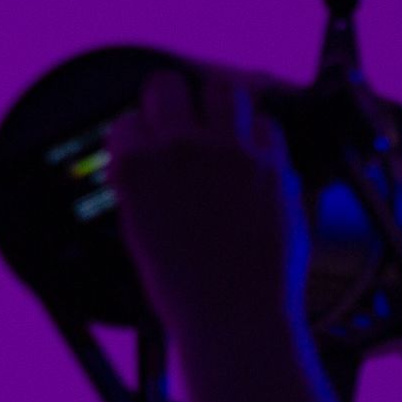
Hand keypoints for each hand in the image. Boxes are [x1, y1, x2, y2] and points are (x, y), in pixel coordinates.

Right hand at [105, 66, 307, 350]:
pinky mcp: (273, 166)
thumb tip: (145, 157)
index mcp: (136, 165)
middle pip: (169, 84)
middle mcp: (181, 148)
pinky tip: (258, 158)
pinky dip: (263, 137)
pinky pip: (269, 125)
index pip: (128, 119)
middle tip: (185, 124)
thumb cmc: (186, 287)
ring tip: (225, 129)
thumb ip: (142, 183)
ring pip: (225, 89)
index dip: (140, 134)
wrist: (236, 318)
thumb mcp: (140, 229)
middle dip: (174, 102)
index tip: (150, 146)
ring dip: (222, 105)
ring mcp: (231, 153)